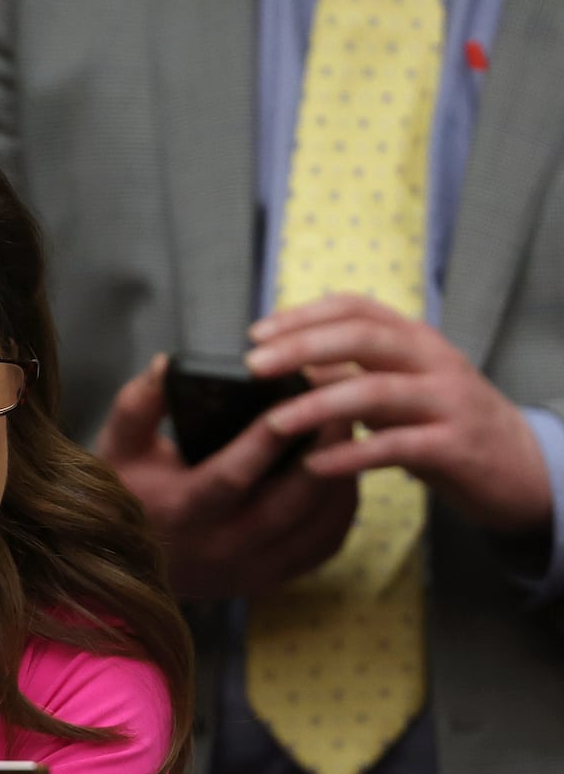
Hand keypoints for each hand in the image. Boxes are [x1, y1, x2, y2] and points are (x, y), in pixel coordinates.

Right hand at [96, 354, 357, 601]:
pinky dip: (342, 508)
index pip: (233, 475)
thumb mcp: (120, 445)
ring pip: (317, 526)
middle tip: (347, 403)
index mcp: (182, 513)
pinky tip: (344, 473)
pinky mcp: (270, 579)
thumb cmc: (128, 492)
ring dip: (341, 478)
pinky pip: (324, 545)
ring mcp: (250, 570)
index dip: (267, 439)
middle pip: (290, 503)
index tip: (297, 396)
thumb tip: (169, 365)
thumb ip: (140, 403)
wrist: (125, 563)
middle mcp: (220, 548)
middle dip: (324, 452)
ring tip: (352, 432)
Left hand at [249, 295, 550, 533]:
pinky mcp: (457, 447)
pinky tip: (314, 466)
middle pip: (364, 337)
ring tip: (274, 422)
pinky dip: (351, 455)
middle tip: (253, 366)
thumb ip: (346, 373)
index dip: (303, 314)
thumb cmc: (440, 424)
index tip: (256, 333)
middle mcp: (433, 360)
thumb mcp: (393, 390)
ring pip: (378, 391)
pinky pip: (398, 447)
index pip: (355, 307)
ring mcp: (448, 401)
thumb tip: (283, 361)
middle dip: (304, 347)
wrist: (520, 467)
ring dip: (319, 404)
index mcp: (413, 339)